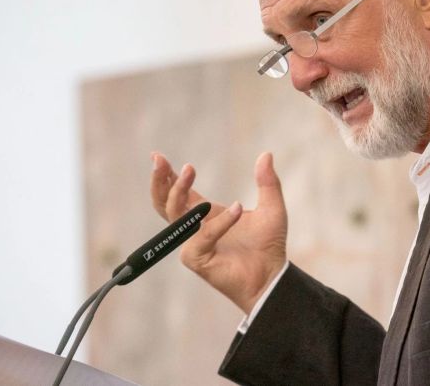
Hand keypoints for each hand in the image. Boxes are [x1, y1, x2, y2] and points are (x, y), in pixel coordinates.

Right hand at [150, 151, 287, 313]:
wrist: (272, 275)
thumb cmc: (268, 245)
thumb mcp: (271, 208)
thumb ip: (268, 183)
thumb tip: (267, 154)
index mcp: (206, 213)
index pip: (179, 192)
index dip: (167, 175)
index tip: (157, 156)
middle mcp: (195, 227)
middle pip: (164, 202)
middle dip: (159, 180)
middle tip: (160, 159)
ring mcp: (193, 243)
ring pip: (174, 214)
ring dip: (178, 190)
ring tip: (189, 169)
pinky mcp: (196, 258)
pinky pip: (203, 235)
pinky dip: (219, 222)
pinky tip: (238, 210)